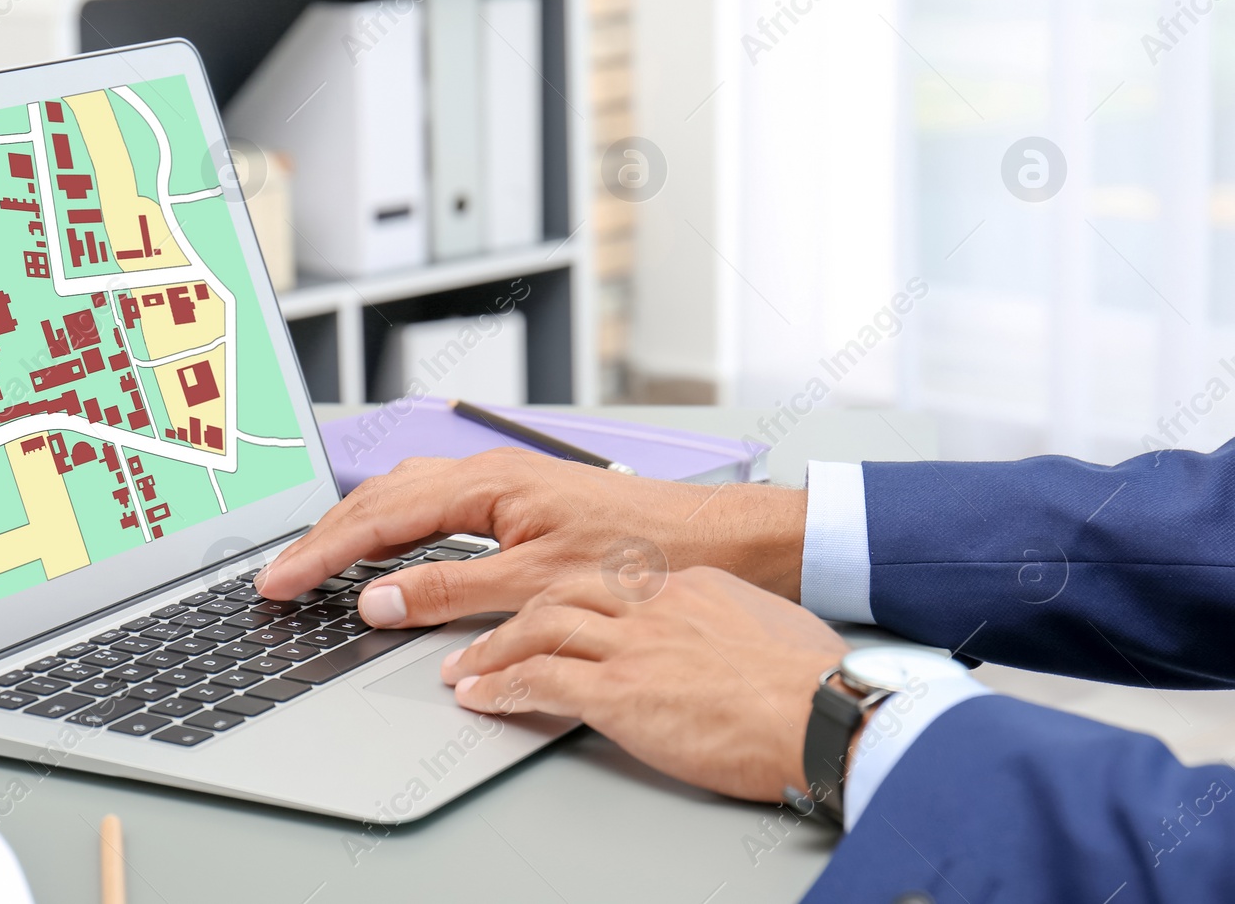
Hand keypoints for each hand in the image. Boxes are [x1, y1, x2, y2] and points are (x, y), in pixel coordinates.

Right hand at [255, 449, 807, 626]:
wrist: (708, 540)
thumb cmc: (637, 554)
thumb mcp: (535, 584)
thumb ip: (449, 593)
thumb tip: (375, 602)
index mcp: (485, 484)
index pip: (378, 518)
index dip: (321, 553)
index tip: (278, 581)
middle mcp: (486, 471)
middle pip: (380, 497)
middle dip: (324, 536)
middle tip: (279, 576)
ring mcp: (501, 481)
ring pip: (405, 495)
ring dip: (357, 527)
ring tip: (317, 561)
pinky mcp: (517, 497)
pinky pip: (433, 504)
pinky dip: (395, 527)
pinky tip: (388, 548)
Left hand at [441, 567, 848, 802]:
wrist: (825, 710)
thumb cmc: (811, 681)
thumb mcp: (764, 627)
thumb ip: (724, 623)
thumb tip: (717, 640)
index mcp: (685, 585)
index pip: (607, 581)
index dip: (566, 597)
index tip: (547, 612)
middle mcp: (651, 605)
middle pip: (559, 592)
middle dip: (512, 615)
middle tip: (483, 635)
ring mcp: (632, 645)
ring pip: (538, 629)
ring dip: (492, 653)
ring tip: (466, 670)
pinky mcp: (621, 692)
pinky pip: (541, 681)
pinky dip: (502, 689)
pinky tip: (482, 699)